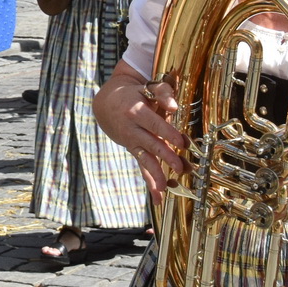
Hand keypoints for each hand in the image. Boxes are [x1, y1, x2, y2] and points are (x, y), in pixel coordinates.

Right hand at [94, 73, 186, 202]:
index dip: (167, 133)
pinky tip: (158, 198)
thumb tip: (173, 106)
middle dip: (166, 156)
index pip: (154, 124)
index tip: (181, 143)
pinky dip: (150, 182)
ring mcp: (132, 142)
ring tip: (164, 189)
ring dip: (154, 175)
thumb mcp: (145, 88)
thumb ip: (162, 93)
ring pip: (144, 160)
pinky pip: (142, 167)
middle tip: (180, 168)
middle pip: (151, 144)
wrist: (106, 104)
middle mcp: (132, 129)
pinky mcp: (133, 151)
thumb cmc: (133, 94)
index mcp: (136, 111)